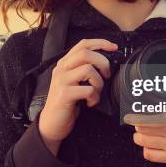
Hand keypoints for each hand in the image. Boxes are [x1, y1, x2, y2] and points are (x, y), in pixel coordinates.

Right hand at [39, 38, 117, 152]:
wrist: (51, 123)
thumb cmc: (66, 102)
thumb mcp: (72, 81)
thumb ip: (83, 69)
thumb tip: (105, 63)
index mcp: (64, 63)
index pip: (83, 44)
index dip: (100, 43)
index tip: (114, 47)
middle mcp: (61, 69)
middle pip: (86, 53)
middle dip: (102, 62)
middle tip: (106, 75)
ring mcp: (62, 81)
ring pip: (88, 69)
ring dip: (99, 82)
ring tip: (96, 93)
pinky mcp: (64, 94)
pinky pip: (88, 89)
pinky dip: (94, 97)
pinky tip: (90, 102)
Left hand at [124, 92, 165, 165]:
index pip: (150, 120)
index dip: (136, 118)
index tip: (129, 116)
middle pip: (144, 130)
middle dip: (137, 125)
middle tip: (137, 122)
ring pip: (144, 142)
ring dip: (139, 137)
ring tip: (141, 132)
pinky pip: (150, 155)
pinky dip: (146, 149)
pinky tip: (149, 144)